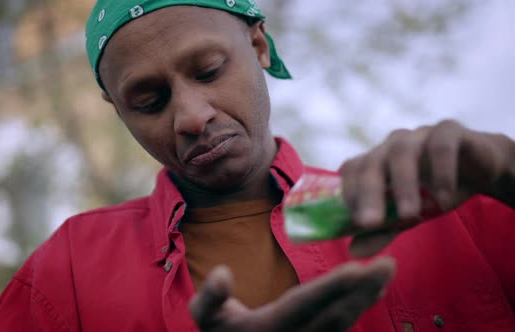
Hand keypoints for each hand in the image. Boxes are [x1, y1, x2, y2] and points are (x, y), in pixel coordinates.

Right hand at [189, 257, 394, 331]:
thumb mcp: (206, 318)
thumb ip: (210, 297)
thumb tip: (223, 273)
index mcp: (270, 328)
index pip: (305, 304)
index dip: (332, 287)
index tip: (358, 267)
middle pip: (335, 316)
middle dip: (363, 289)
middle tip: (389, 263)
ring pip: (344, 324)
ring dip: (366, 298)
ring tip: (385, 272)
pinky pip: (341, 328)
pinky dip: (358, 308)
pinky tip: (372, 291)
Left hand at [340, 120, 514, 256]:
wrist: (481, 168)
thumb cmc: (434, 191)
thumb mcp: (408, 215)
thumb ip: (382, 231)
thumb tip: (354, 252)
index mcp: (377, 160)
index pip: (352, 169)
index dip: (348, 193)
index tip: (353, 223)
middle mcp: (392, 144)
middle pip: (372, 162)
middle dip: (368, 194)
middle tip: (370, 224)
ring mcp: (419, 134)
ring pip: (402, 153)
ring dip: (404, 185)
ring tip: (410, 215)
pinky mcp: (449, 130)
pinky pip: (441, 146)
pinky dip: (441, 172)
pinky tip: (444, 199)